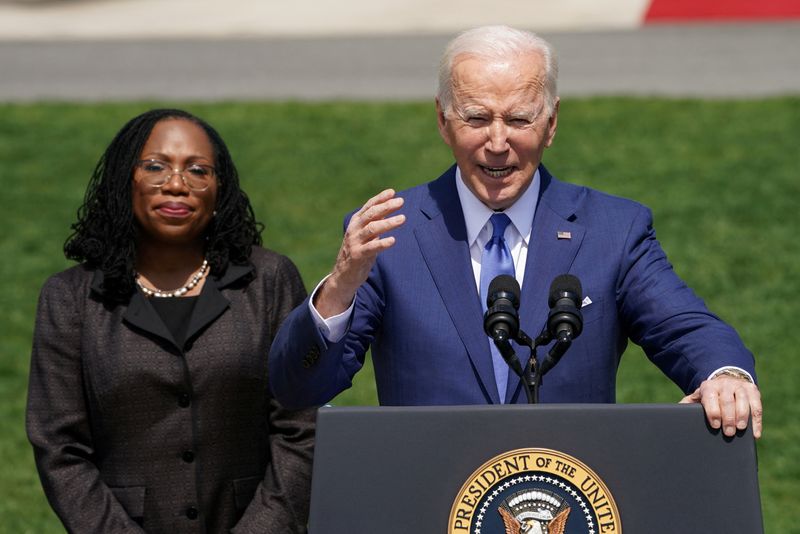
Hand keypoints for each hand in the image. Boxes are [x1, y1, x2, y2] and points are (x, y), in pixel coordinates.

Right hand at [314, 189, 404, 317]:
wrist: (344, 275)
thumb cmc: (359, 252)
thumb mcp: (367, 235)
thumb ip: (375, 222)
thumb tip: (389, 207)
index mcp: (356, 222)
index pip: (369, 206)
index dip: (380, 198)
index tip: (393, 192)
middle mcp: (354, 229)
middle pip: (371, 214)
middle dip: (386, 207)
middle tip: (401, 202)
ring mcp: (354, 242)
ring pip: (372, 229)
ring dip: (388, 223)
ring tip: (403, 219)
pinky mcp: (357, 255)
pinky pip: (371, 248)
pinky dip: (382, 243)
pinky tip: (393, 240)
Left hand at [680, 376, 761, 438]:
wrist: (725, 380)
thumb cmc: (709, 395)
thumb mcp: (697, 397)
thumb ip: (687, 404)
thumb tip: (673, 414)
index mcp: (708, 387)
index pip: (710, 398)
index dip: (713, 412)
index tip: (715, 425)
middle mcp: (724, 385)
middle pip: (728, 401)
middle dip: (728, 418)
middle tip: (728, 432)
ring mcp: (740, 386)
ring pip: (743, 401)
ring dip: (743, 416)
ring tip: (740, 429)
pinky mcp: (753, 390)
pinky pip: (757, 406)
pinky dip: (757, 421)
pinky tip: (755, 433)